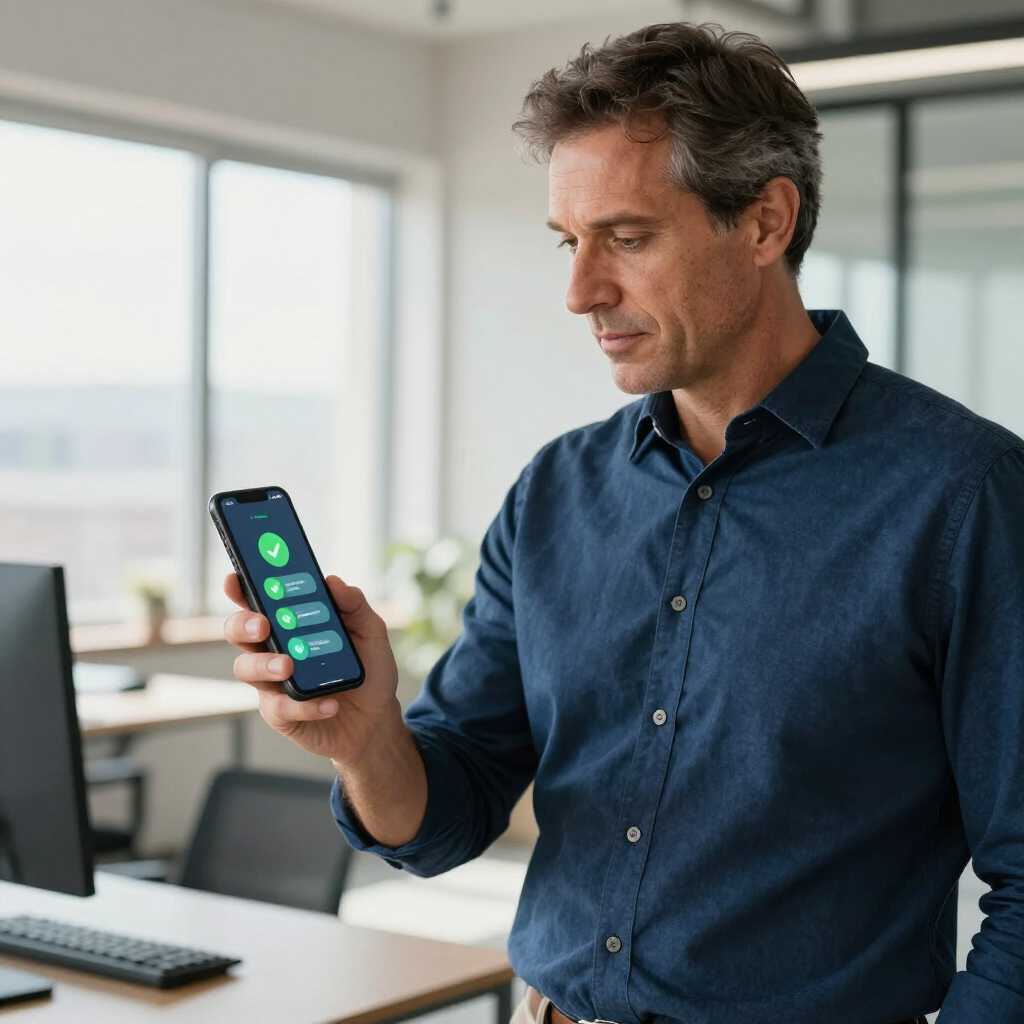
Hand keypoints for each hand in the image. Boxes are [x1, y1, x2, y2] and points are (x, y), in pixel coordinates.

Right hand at [223, 573, 400, 763]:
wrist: (377, 718)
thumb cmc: (368, 668)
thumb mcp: (371, 632)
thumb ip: (355, 605)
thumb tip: (333, 582)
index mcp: (290, 623)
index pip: (258, 600)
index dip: (241, 588)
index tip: (235, 578)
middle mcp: (274, 648)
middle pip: (239, 631)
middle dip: (243, 624)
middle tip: (262, 625)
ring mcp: (273, 682)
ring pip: (246, 669)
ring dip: (264, 665)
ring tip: (288, 665)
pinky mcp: (280, 713)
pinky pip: (279, 707)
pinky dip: (304, 705)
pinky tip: (329, 704)